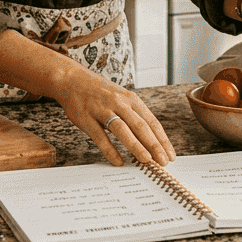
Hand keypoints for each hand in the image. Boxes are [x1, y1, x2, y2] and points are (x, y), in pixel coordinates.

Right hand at [0, 30, 176, 166]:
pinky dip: (110, 150)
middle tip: (164, 162)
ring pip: (123, 130)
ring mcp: (102, 109)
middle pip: (141, 126)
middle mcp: (119, 103)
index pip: (151, 121)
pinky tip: (118, 161)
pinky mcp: (87, 118)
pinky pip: (100, 136)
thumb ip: (133, 115)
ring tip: (147, 161)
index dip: (162, 139)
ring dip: (137, 146)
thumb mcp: (120, 98)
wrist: (71, 79)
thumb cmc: (99, 92)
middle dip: (154, 145)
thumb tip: (150, 139)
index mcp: (131, 99)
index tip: (170, 154)